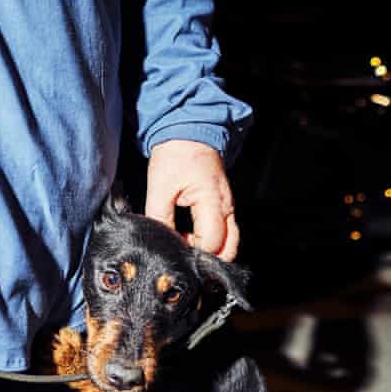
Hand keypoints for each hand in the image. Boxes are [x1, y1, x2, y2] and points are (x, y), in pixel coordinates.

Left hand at [145, 139, 238, 261]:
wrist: (188, 132)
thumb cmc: (175, 155)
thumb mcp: (159, 186)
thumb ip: (159, 218)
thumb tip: (160, 241)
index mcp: (213, 201)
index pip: (211, 243)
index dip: (191, 251)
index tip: (173, 246)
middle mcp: (227, 207)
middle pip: (229, 249)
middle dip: (208, 259)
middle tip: (185, 257)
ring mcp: (229, 206)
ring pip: (231, 242)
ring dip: (212, 251)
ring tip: (188, 249)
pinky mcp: (224, 205)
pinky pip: (226, 231)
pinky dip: (213, 241)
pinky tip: (193, 240)